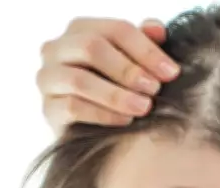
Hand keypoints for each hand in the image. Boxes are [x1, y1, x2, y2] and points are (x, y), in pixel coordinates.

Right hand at [37, 18, 180, 134]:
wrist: (94, 126)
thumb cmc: (116, 86)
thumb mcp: (133, 62)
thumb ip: (144, 42)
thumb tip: (157, 29)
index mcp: (81, 29)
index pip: (116, 29)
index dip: (147, 50)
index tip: (172, 72)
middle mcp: (57, 49)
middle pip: (91, 48)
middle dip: (128, 70)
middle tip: (155, 89)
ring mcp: (48, 78)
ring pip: (79, 80)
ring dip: (116, 95)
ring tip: (143, 107)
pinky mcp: (48, 108)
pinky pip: (72, 107)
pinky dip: (103, 114)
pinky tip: (126, 120)